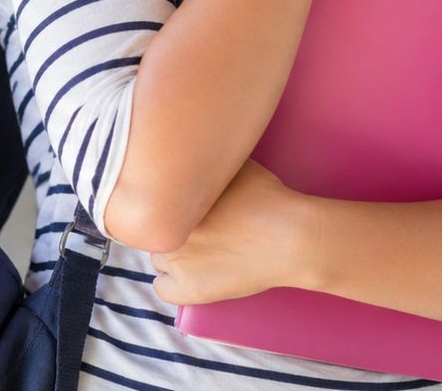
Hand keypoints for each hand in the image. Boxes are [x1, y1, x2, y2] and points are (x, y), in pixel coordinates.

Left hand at [150, 160, 317, 305]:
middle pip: (154, 230)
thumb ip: (203, 163)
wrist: (292, 239)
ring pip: (158, 258)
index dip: (168, 207)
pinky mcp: (190, 290)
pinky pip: (162, 289)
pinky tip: (192, 275)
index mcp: (173, 199)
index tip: (183, 211)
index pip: (149, 202)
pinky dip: (173, 284)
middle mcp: (169, 228)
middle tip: (197, 231)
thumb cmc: (267, 197)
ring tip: (200, 252)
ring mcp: (178, 261)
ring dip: (172, 255)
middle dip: (172, 229)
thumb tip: (188, 150)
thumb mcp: (232, 167)